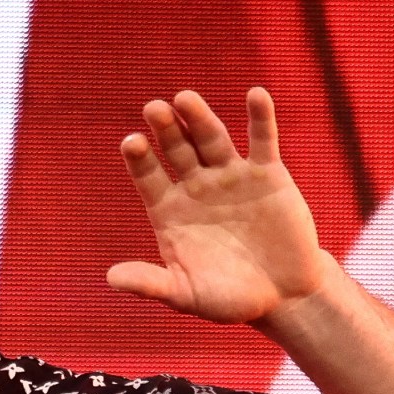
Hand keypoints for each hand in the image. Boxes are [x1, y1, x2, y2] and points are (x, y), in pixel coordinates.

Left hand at [106, 88, 336, 325]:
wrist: (282, 295)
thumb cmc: (228, 298)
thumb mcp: (186, 294)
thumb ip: (151, 283)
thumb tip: (111, 279)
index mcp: (170, 211)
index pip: (148, 178)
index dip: (140, 160)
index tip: (132, 142)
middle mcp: (196, 186)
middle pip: (177, 150)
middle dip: (166, 130)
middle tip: (153, 108)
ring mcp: (230, 176)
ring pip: (212, 138)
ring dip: (199, 117)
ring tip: (184, 98)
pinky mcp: (267, 173)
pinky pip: (262, 140)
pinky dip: (260, 117)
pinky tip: (255, 95)